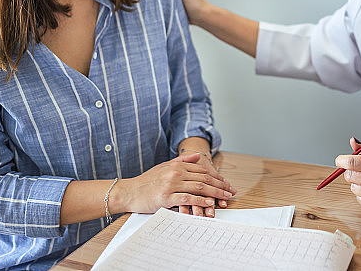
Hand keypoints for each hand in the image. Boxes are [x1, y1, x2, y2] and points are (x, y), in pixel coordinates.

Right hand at [113, 153, 235, 216]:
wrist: (129, 191)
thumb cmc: (147, 181)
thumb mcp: (165, 166)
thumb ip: (182, 160)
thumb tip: (198, 156)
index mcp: (177, 165)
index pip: (203, 170)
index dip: (217, 177)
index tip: (226, 183)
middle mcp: (176, 172)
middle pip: (204, 178)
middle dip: (220, 185)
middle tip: (231, 191)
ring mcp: (171, 184)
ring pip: (199, 187)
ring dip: (215, 193)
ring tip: (225, 198)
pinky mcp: (166, 197)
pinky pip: (188, 198)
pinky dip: (200, 201)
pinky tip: (209, 203)